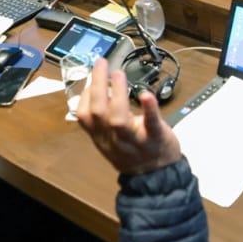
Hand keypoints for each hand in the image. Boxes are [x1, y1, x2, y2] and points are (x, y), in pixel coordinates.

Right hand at [74, 60, 181, 175]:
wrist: (158, 177)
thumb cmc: (134, 154)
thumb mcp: (111, 141)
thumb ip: (101, 120)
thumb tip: (94, 90)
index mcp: (102, 138)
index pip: (84, 116)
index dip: (85, 95)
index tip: (90, 78)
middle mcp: (114, 139)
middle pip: (98, 113)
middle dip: (97, 86)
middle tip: (101, 64)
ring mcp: (134, 140)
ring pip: (118, 119)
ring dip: (116, 95)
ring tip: (119, 74)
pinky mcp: (155, 138)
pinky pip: (151, 124)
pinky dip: (149, 109)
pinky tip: (147, 95)